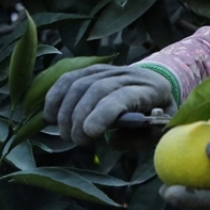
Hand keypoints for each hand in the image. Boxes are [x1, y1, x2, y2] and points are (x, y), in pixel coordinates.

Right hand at [43, 64, 176, 144]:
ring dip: (66, 111)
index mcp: (153, 89)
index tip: (88, 133)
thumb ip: (139, 139)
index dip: (103, 113)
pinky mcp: (93, 69)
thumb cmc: (157, 117)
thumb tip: (113, 140)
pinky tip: (51, 118)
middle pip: (97, 88)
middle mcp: (130, 74)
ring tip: (66, 135)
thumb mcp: (159, 133)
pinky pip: (68, 78)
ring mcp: (110, 69)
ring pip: (79, 83)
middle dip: (80, 117)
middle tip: (76, 141)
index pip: (123, 96)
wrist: (155, 89)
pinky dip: (55, 97)